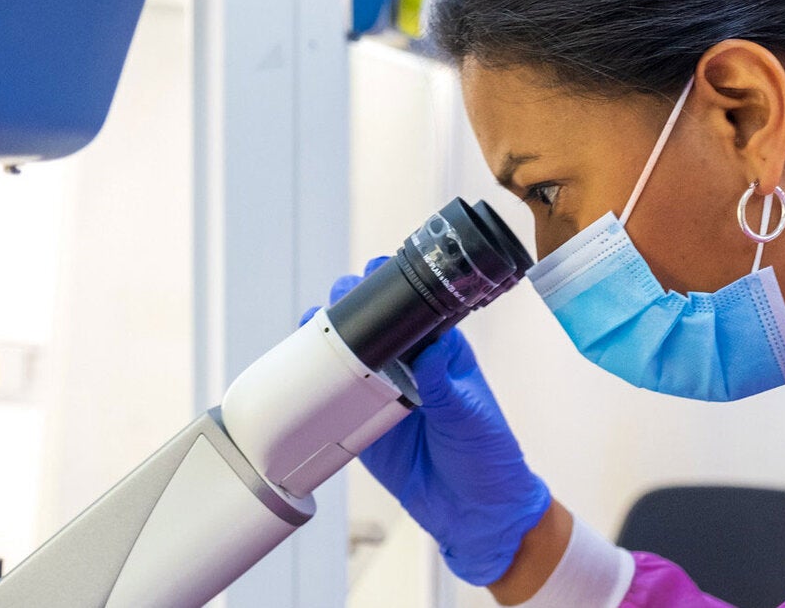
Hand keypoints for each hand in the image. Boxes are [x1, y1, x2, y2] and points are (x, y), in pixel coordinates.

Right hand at [310, 257, 551, 586]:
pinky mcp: (362, 425)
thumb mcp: (470, 416)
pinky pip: (333, 400)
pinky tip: (297, 369)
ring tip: (310, 322)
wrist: (474, 512)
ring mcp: (383, 393)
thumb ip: (445, 385)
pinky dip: (314, 385)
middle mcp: (409, 366)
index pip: (414, 308)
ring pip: (348, 356)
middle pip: (373, 325)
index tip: (376, 271)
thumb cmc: (487, 456)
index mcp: (441, 352)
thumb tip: (429, 351)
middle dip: (352, 304)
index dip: (393, 287)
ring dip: (327, 337)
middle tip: (338, 297)